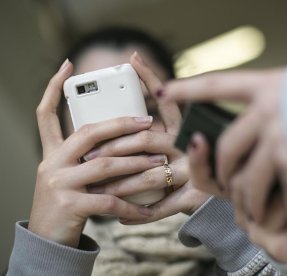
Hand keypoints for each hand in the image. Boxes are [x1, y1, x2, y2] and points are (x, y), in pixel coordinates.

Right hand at [29, 60, 160, 247]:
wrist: (47, 239)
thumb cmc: (66, 203)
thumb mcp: (70, 174)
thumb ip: (86, 157)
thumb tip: (118, 139)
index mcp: (52, 152)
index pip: (46, 113)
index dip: (52, 87)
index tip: (68, 65)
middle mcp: (52, 163)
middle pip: (88, 133)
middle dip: (121, 125)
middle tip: (148, 122)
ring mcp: (59, 184)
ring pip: (105, 165)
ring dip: (137, 164)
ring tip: (161, 162)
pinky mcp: (70, 205)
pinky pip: (110, 201)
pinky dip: (133, 206)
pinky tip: (148, 211)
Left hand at [87, 52, 209, 222]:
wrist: (221, 192)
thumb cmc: (193, 162)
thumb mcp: (176, 139)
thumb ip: (158, 121)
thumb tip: (128, 90)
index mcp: (184, 127)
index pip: (167, 99)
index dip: (151, 79)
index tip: (132, 59)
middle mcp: (191, 144)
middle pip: (147, 140)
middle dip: (114, 147)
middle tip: (89, 153)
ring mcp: (194, 170)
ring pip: (150, 175)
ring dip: (121, 184)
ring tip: (98, 190)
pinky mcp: (195, 197)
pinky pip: (163, 207)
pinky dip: (142, 214)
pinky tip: (124, 219)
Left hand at [161, 70, 286, 227]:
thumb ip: (273, 106)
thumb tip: (247, 127)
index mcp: (268, 86)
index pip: (218, 85)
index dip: (190, 89)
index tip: (165, 93)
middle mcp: (269, 110)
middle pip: (225, 148)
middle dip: (221, 171)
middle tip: (227, 183)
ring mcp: (280, 137)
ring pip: (245, 181)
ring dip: (250, 201)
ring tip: (256, 211)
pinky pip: (282, 198)